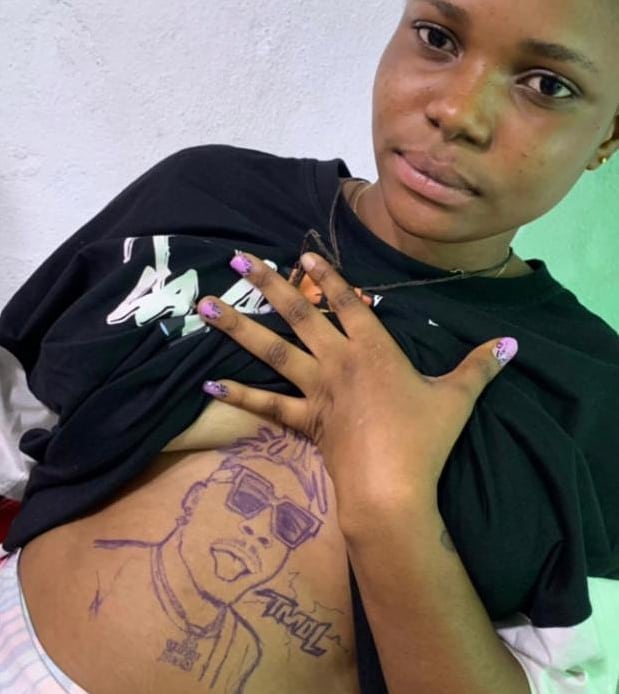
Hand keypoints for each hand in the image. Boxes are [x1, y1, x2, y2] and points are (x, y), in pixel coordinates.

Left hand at [197, 252, 517, 518]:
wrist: (392, 488)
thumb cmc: (424, 439)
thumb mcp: (457, 398)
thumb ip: (480, 367)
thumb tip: (512, 344)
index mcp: (373, 349)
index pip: (346, 302)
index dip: (325, 275)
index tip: (301, 253)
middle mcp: (338, 361)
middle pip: (298, 314)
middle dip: (267, 282)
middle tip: (235, 258)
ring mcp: (315, 390)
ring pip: (272, 350)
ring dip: (238, 326)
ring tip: (206, 305)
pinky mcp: (303, 421)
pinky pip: (266, 406)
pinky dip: (239, 394)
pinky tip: (208, 382)